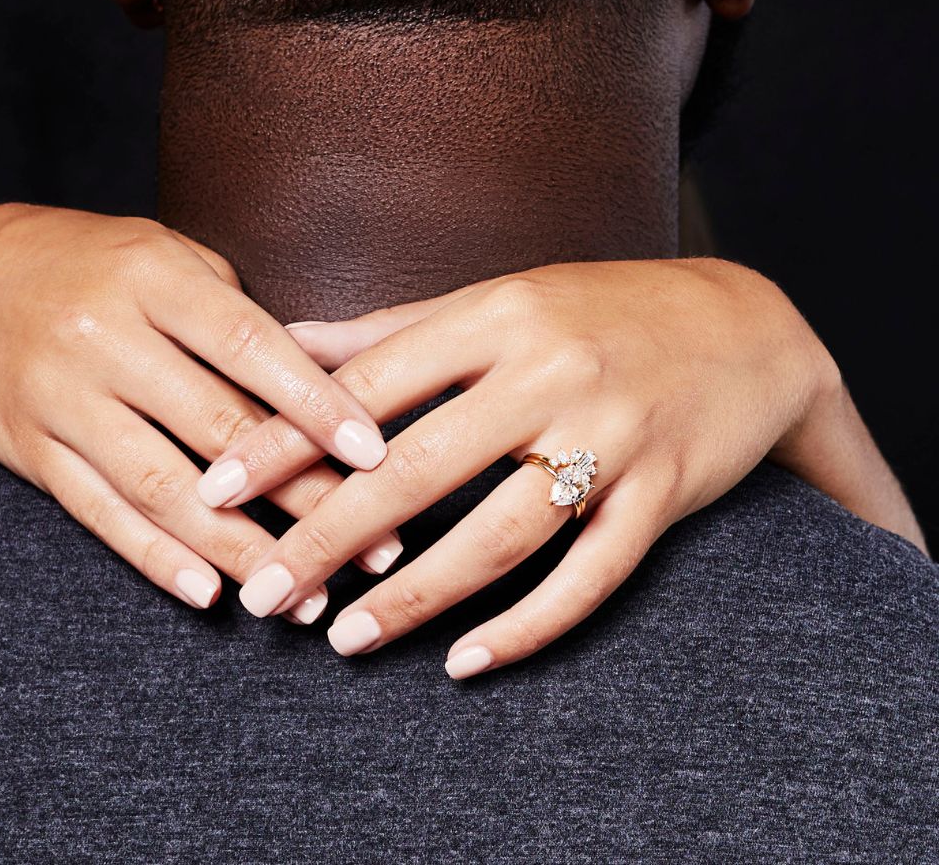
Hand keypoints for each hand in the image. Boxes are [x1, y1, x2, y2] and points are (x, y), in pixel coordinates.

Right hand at [0, 204, 400, 613]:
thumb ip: (234, 314)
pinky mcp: (30, 447)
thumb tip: (319, 382)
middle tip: (371, 545)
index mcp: (153, 278)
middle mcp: (104, 336)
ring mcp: (61, 395)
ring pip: (161, 485)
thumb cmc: (97, 265)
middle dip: (302, 494)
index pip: (249, 345)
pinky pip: (99, 511)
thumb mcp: (165, 257)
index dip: (314, 402)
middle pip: (217, 427)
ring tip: (303, 595)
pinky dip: (155, 556)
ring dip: (238, 547)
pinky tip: (209, 592)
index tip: (373, 454)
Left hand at [202, 258, 923, 675]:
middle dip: (329, 535)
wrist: (745, 326)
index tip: (213, 487)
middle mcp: (550, 372)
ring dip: (416, 593)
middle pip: (421, 466)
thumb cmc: (601, 311)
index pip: (369, 383)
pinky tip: (465, 662)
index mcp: (497, 316)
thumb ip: (393, 328)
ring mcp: (612, 436)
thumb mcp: (500, 299)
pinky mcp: (662, 494)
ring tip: (343, 639)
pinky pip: (591, 574)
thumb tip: (290, 342)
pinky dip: (529, 627)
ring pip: (500, 531)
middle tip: (260, 594)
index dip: (286, 438)